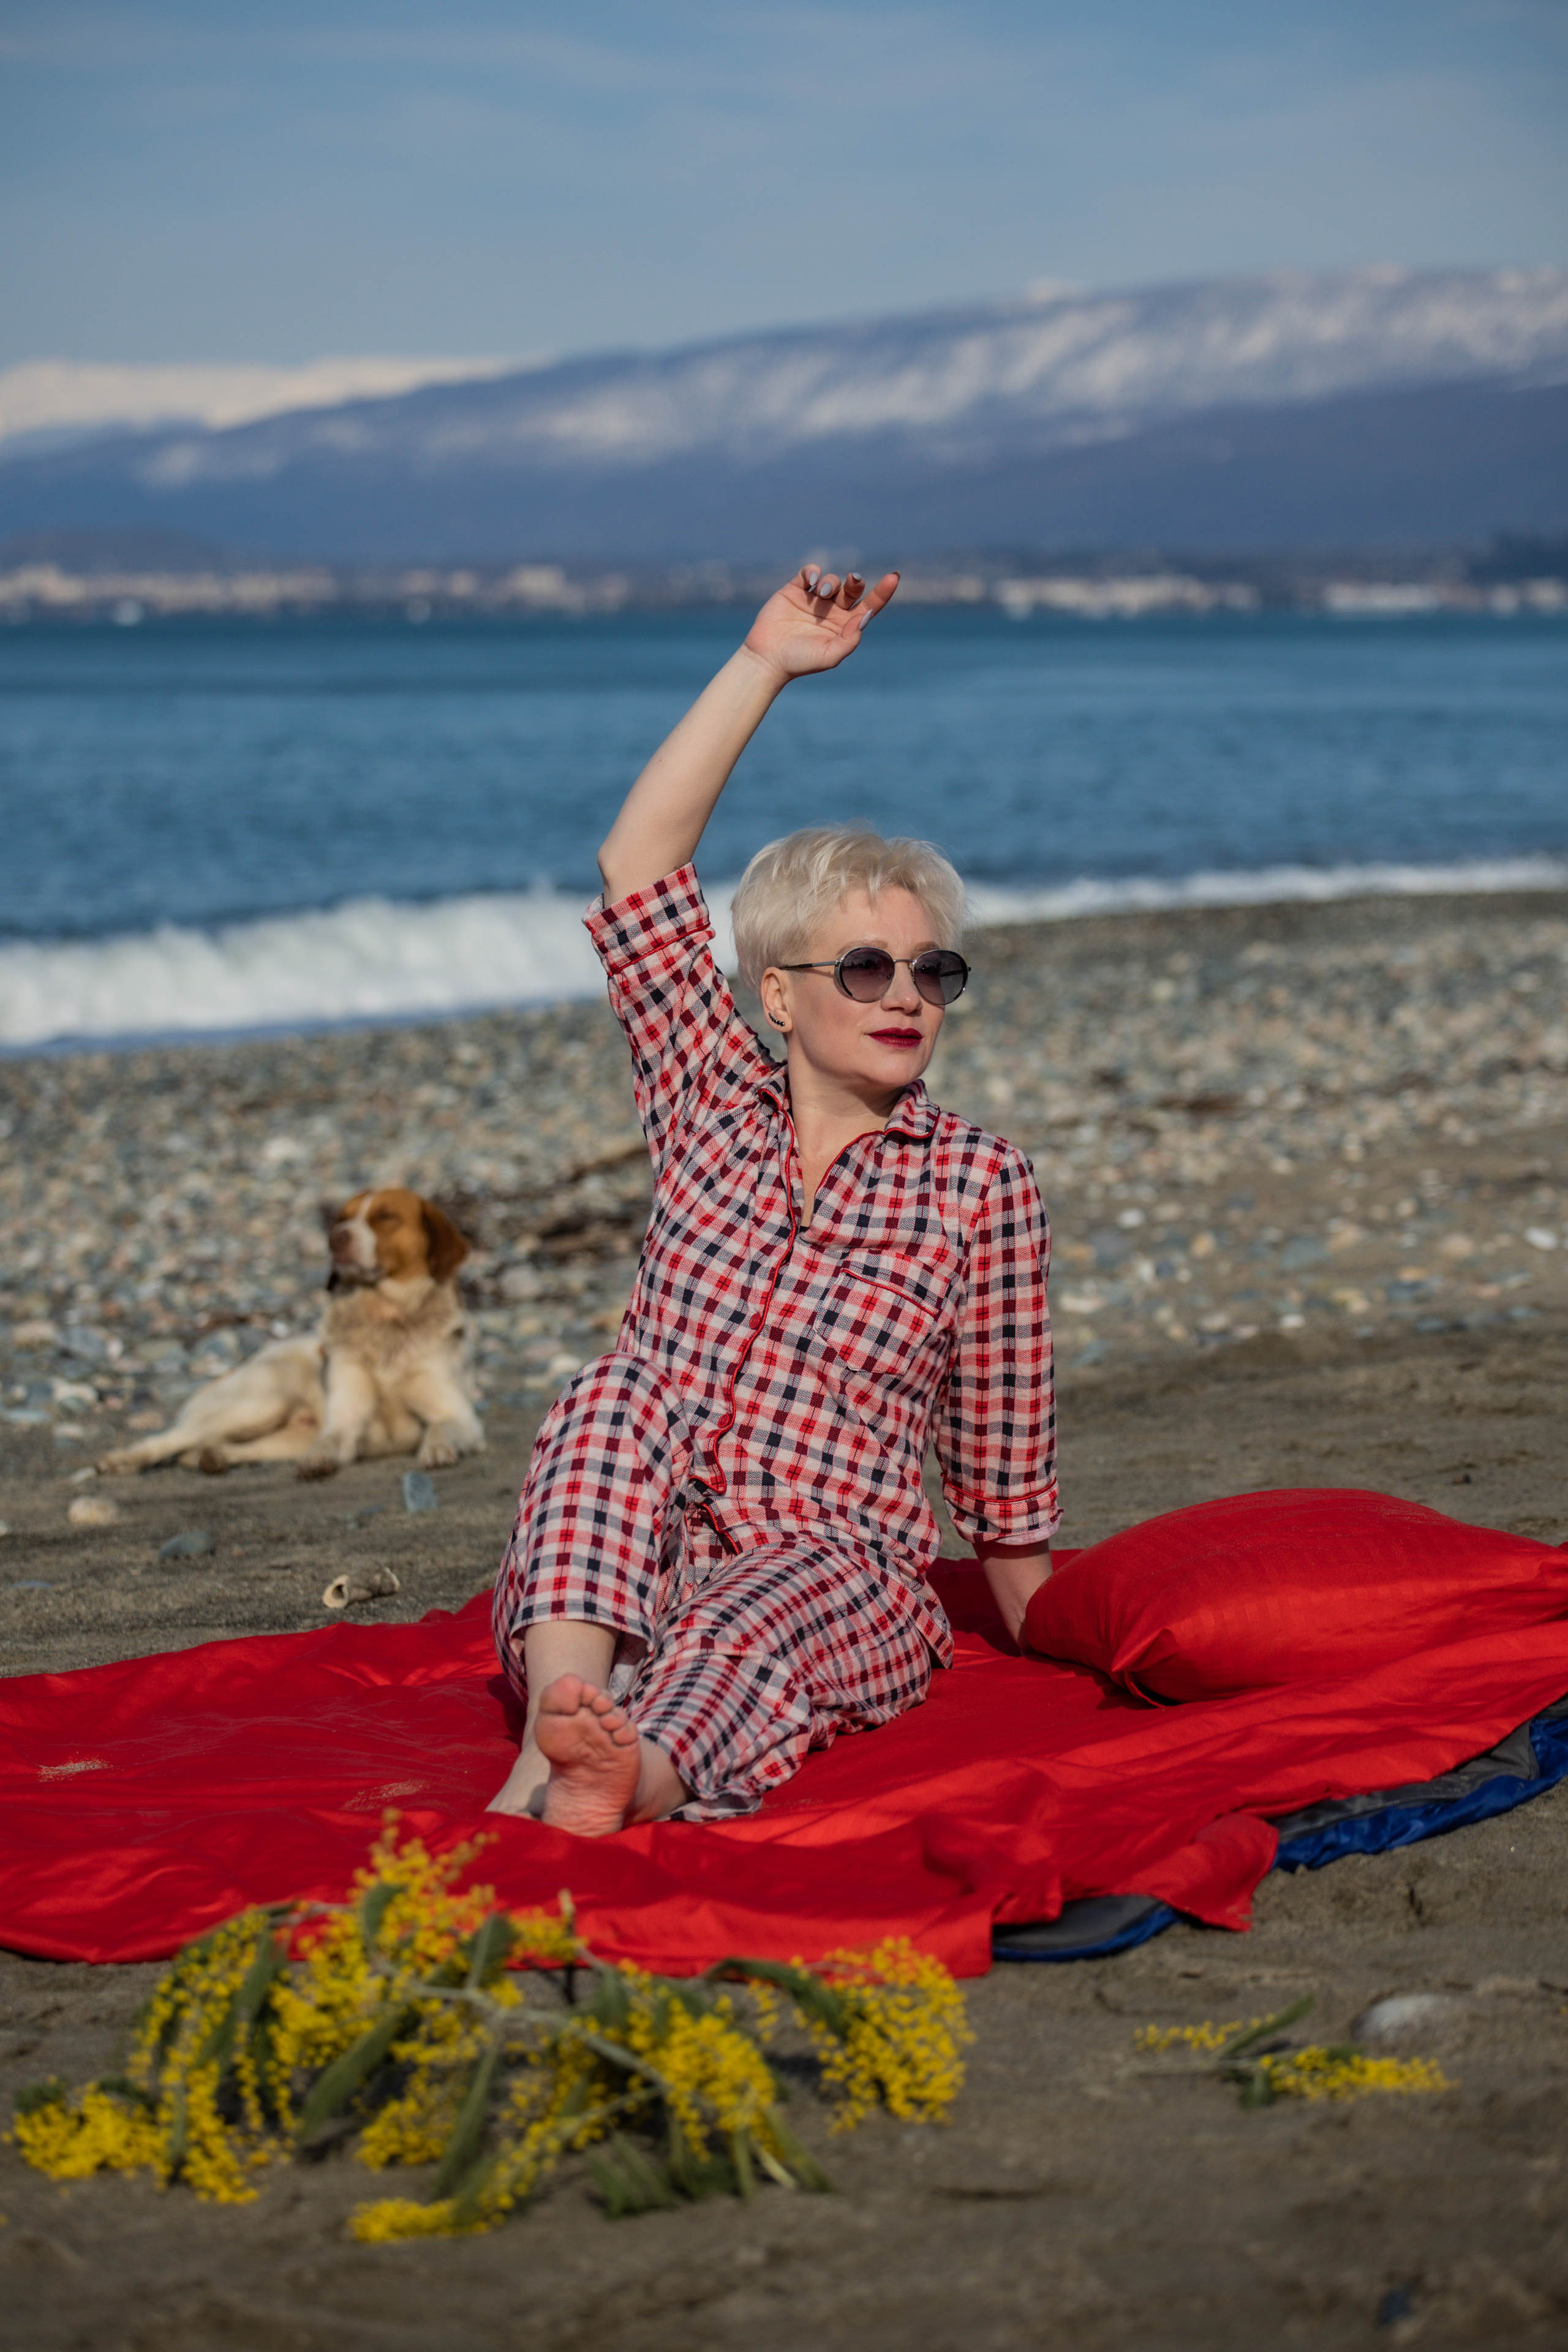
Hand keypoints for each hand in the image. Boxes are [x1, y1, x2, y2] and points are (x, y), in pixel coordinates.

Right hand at [743, 565, 899, 681]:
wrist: (768, 658)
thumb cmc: (800, 662)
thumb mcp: (830, 656)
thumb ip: (850, 639)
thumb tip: (866, 616)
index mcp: (846, 625)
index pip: (870, 605)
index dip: (883, 592)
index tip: (893, 577)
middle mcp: (832, 610)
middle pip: (852, 589)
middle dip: (855, 582)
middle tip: (853, 580)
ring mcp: (814, 599)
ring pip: (832, 580)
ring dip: (831, 582)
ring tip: (821, 593)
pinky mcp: (795, 590)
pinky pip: (808, 572)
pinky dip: (812, 571)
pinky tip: (810, 580)